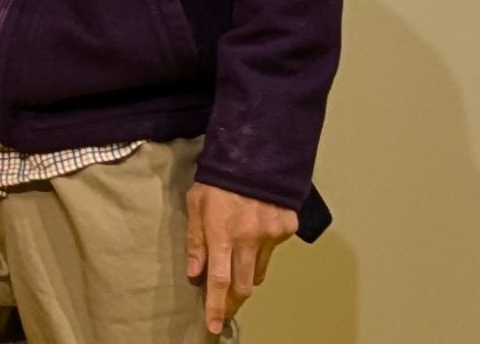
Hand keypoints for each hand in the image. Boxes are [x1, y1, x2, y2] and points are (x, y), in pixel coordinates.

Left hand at [185, 182, 297, 333]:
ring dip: (246, 276)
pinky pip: (272, 252)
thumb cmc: (219, 177)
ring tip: (235, 264)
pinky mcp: (286, 229)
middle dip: (233, 301)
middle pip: (244, 286)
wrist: (256, 153)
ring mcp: (270, 236)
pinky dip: (261, 251)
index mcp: (222, 233)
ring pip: (259, 272)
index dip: (216, 306)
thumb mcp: (196, 203)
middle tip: (225, 307)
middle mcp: (248, 239)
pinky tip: (254, 233)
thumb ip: (195, 239)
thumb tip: (194, 272)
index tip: (213, 325)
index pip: (218, 280)